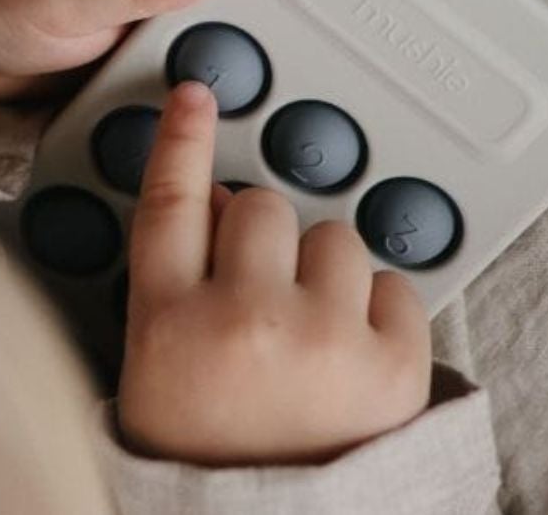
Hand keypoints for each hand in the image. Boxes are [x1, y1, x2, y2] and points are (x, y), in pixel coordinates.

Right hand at [118, 81, 431, 466]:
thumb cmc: (209, 453)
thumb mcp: (154, 370)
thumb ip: (174, 280)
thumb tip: (220, 201)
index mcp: (168, 325)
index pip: (170, 202)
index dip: (182, 139)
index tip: (197, 94)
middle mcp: (242, 322)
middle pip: (260, 207)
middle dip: (264, 238)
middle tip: (261, 297)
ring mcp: (322, 341)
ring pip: (333, 236)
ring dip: (324, 273)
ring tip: (309, 338)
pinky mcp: (392, 366)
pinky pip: (393, 285)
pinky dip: (378, 311)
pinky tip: (352, 354)